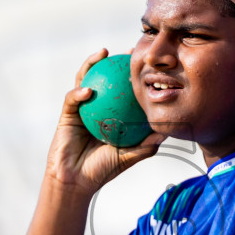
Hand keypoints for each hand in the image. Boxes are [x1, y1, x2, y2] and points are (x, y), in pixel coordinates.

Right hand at [45, 49, 164, 194]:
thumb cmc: (102, 170)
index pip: (123, 91)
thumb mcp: (129, 156)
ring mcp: (80, 108)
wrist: (76, 181)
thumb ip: (147, 144)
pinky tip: (87, 91)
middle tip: (128, 52)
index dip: (134, 76)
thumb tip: (168, 131)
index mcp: (111, 114)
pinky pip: (72, 99)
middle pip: (104, 78)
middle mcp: (96, 107)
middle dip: (115, 61)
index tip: (147, 65)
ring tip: (102, 54)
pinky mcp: (66, 114)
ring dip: (91, 64)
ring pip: (84, 79)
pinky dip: (79, 93)